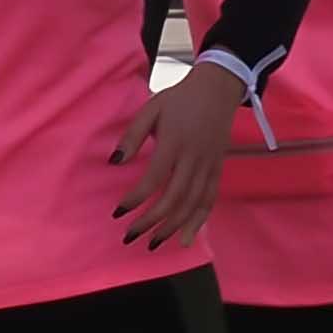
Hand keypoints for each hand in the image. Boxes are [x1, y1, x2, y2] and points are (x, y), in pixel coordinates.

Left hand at [113, 71, 237, 251]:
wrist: (218, 88)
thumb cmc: (179, 99)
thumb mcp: (151, 109)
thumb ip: (132, 136)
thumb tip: (114, 163)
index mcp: (174, 142)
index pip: (153, 179)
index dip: (135, 198)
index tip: (118, 212)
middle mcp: (193, 158)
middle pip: (173, 198)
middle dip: (150, 221)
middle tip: (130, 236)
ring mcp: (208, 165)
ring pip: (192, 204)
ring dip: (172, 227)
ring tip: (153, 243)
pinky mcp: (218, 169)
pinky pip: (210, 200)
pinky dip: (198, 221)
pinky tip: (186, 239)